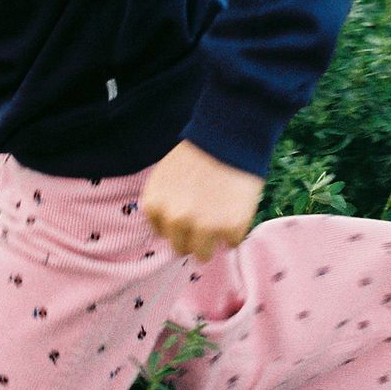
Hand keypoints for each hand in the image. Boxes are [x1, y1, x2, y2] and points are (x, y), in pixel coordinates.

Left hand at [141, 139, 263, 261]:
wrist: (230, 135)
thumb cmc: (198, 153)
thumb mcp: (165, 177)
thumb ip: (164, 204)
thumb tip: (172, 232)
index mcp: (154, 206)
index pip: (162, 233)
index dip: (177, 222)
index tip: (189, 209)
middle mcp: (175, 220)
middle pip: (181, 247)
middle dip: (193, 235)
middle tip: (207, 215)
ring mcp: (203, 227)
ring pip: (204, 254)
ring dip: (213, 239)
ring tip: (222, 216)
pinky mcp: (231, 229)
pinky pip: (231, 243)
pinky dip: (235, 230)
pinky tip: (236, 208)